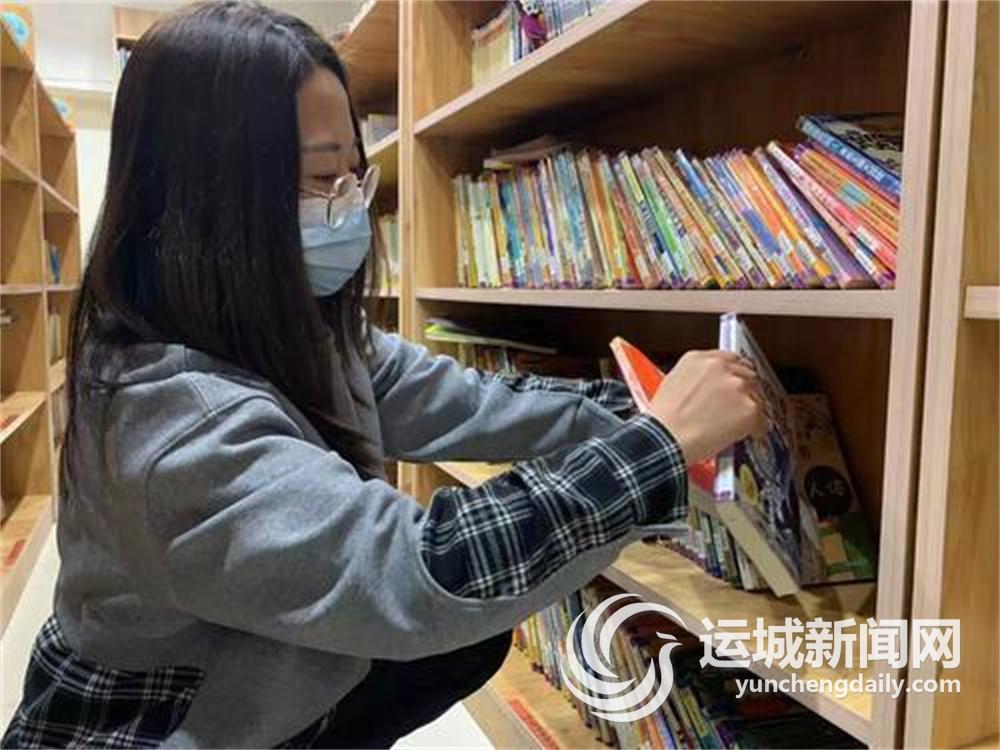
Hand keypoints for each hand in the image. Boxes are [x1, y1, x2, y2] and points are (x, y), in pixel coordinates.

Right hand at [649, 350, 766, 465]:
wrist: (667, 438)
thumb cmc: (664, 420)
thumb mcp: (673, 384)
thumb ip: (698, 378)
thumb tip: (710, 387)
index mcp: (699, 359)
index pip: (730, 358)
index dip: (734, 373)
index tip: (736, 382)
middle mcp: (721, 368)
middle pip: (747, 374)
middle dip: (745, 391)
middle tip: (738, 406)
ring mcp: (737, 386)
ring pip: (756, 396)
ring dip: (750, 409)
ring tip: (739, 424)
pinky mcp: (749, 408)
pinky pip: (762, 419)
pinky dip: (757, 429)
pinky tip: (746, 435)